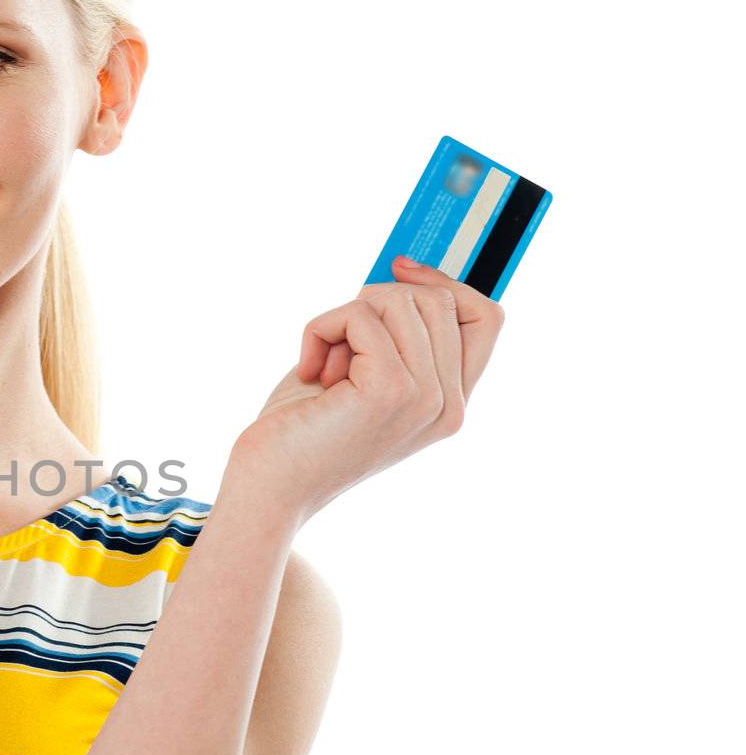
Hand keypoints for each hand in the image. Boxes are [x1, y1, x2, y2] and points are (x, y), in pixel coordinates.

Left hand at [227, 256, 505, 525]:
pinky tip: (310, 371)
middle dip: (375, 303)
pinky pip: (361, 316)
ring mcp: (426, 398)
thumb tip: (401, 268)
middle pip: (438, 298)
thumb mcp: (360, 372)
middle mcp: (449, 405)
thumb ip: (393, 331)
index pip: (486, 318)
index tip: (398, 269)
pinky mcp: (391, 389)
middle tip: (336, 348)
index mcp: (449, 403)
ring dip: (343, 319)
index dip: (444, 283)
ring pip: (399, 300)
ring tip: (324, 366)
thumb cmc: (302, 427)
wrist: (269, 486)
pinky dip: (322, 329)